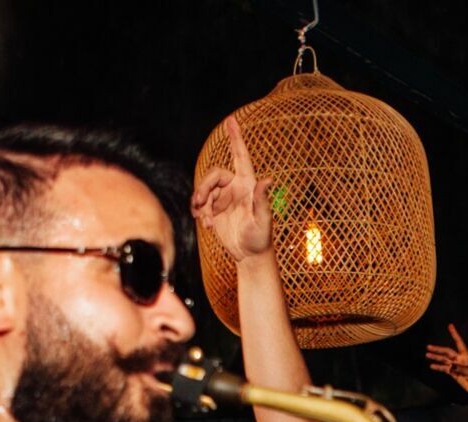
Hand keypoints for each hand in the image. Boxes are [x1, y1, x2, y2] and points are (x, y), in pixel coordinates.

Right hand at [190, 115, 273, 263]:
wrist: (249, 255)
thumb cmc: (261, 238)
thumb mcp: (263, 220)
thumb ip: (262, 200)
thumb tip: (267, 179)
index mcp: (248, 185)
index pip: (241, 156)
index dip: (236, 138)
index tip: (231, 120)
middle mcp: (235, 187)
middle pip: (213, 176)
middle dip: (204, 188)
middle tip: (199, 204)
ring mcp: (224, 198)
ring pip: (204, 191)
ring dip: (201, 205)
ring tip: (207, 223)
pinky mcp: (215, 209)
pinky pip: (201, 204)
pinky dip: (199, 212)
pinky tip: (204, 224)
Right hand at [425, 325, 467, 399]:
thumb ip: (461, 369)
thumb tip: (451, 367)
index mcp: (466, 355)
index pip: (459, 342)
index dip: (454, 334)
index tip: (450, 325)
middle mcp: (460, 359)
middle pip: (447, 352)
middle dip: (438, 349)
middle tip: (428, 347)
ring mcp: (456, 366)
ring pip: (444, 360)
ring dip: (436, 357)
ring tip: (427, 355)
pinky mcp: (454, 374)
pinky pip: (444, 369)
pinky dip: (438, 367)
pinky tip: (432, 366)